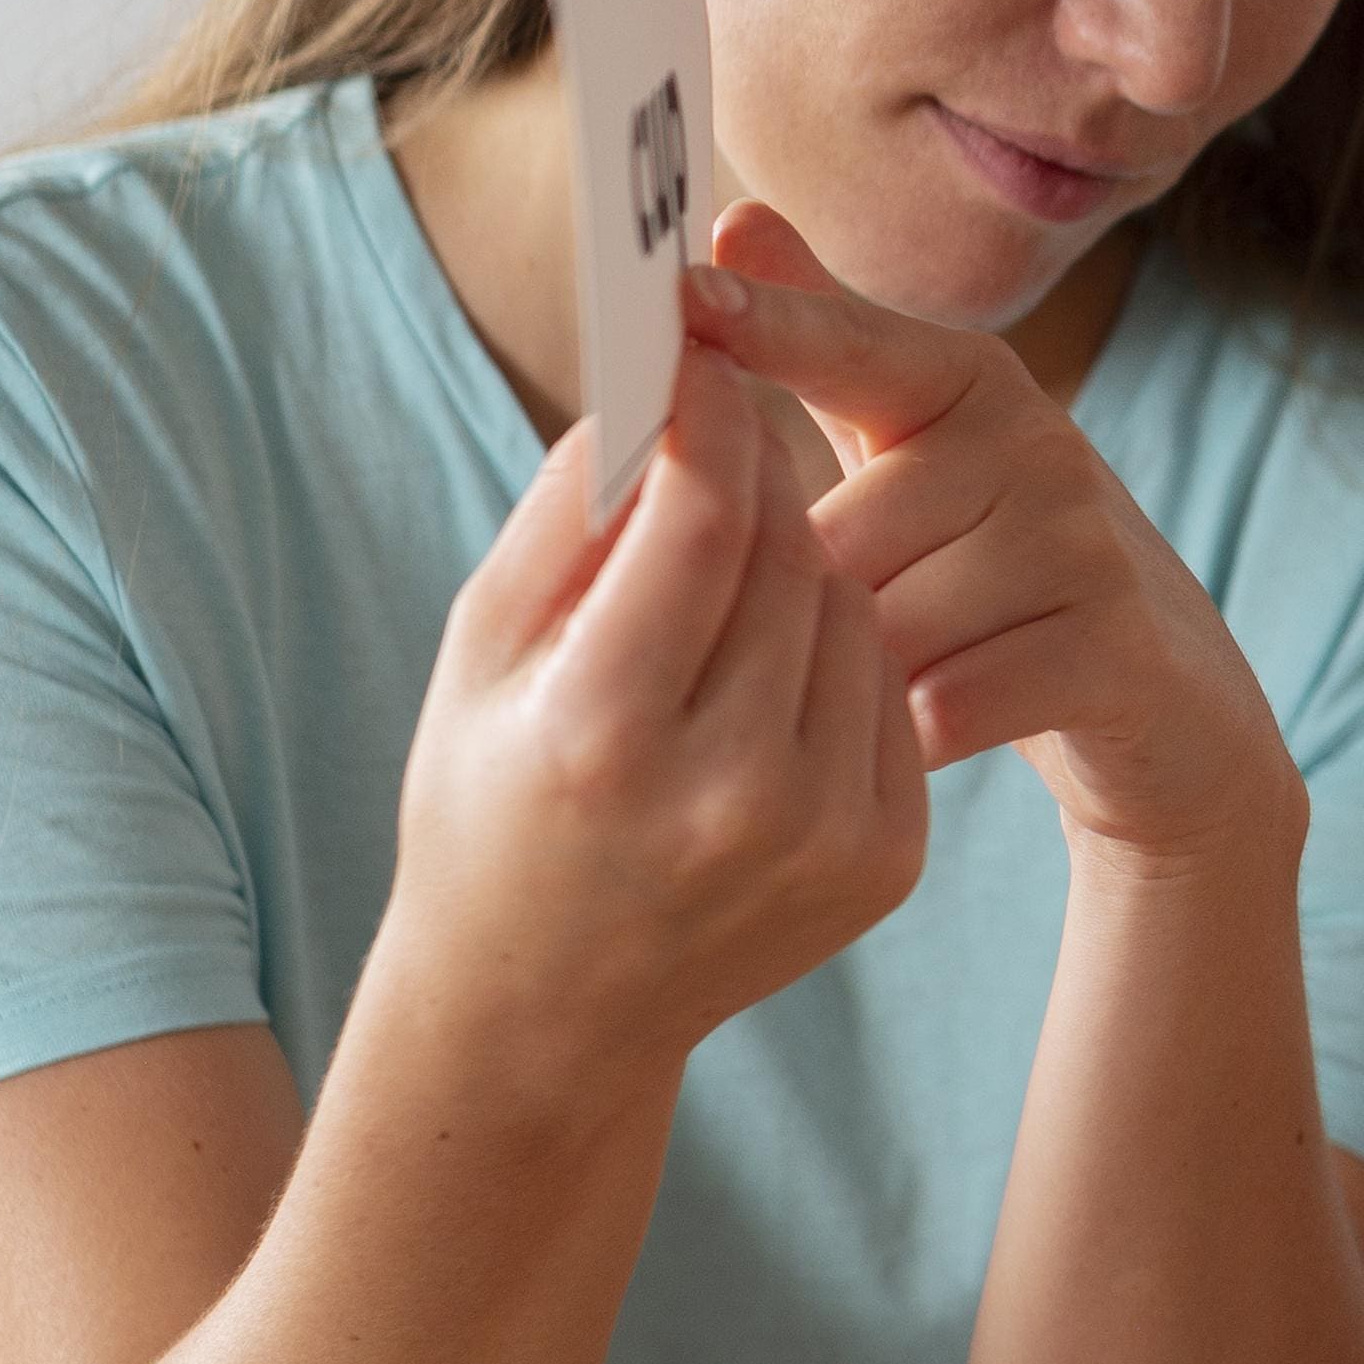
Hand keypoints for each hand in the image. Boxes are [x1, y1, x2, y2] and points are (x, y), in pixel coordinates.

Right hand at [391, 343, 930, 1060]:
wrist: (543, 1007)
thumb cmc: (488, 805)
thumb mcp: (478, 655)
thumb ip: (567, 513)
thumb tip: (657, 384)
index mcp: (605, 732)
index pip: (705, 516)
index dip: (708, 416)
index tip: (695, 356)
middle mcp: (729, 793)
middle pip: (792, 553)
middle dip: (756, 475)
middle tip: (717, 437)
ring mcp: (822, 836)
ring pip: (853, 610)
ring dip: (801, 561)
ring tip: (724, 576)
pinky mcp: (885, 861)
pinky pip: (884, 688)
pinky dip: (835, 650)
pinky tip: (765, 669)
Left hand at [682, 204, 1304, 878]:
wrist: (1167, 701)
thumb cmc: (998, 570)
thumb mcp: (914, 447)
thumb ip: (825, 343)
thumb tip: (733, 215)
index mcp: (969, 381)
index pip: (848, 346)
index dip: (767, 327)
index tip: (684, 299)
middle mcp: (1035, 442)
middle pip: (838, 537)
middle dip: (801, 617)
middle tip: (808, 653)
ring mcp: (1085, 542)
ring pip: (888, 627)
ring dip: (860, 685)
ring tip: (880, 699)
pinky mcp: (1118, 646)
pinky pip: (954, 699)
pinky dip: (918, 736)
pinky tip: (921, 743)